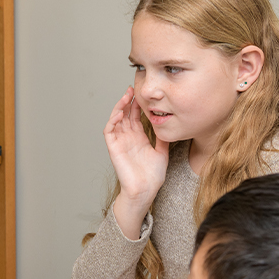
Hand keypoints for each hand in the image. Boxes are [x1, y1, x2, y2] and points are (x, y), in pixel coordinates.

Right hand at [104, 88, 169, 237]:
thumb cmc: (152, 176)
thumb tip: (169, 125)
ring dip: (120, 107)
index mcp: (138, 138)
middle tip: (134, 88)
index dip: (138, 104)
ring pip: (116, 119)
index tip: (143, 93)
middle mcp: (127, 138)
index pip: (135, 117)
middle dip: (128, 101)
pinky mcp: (113, 148)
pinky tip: (120, 112)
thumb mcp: (162, 151)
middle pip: (125, 114)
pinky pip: (109, 130)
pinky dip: (113, 119)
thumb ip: (163, 138)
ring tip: (126, 95)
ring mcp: (119, 142)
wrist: (145, 190)